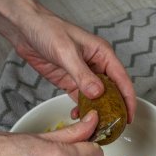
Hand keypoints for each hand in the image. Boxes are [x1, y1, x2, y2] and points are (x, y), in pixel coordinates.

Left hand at [0, 0, 135, 122]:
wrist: (25, 29)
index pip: (122, 80)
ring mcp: (85, 76)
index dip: (128, 99)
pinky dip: (82, 109)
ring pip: (98, 98)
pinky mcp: (72, 82)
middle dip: (115, 109)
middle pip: (113, 91)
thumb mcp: (66, 52)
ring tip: (97, 125)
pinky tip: (78, 115)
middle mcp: (97, 66)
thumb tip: (98, 93)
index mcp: (103, 55)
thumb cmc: (48, 30)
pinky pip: (82, 99)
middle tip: (115, 126)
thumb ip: (83, 74)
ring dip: (98, 111)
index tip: (129, 116)